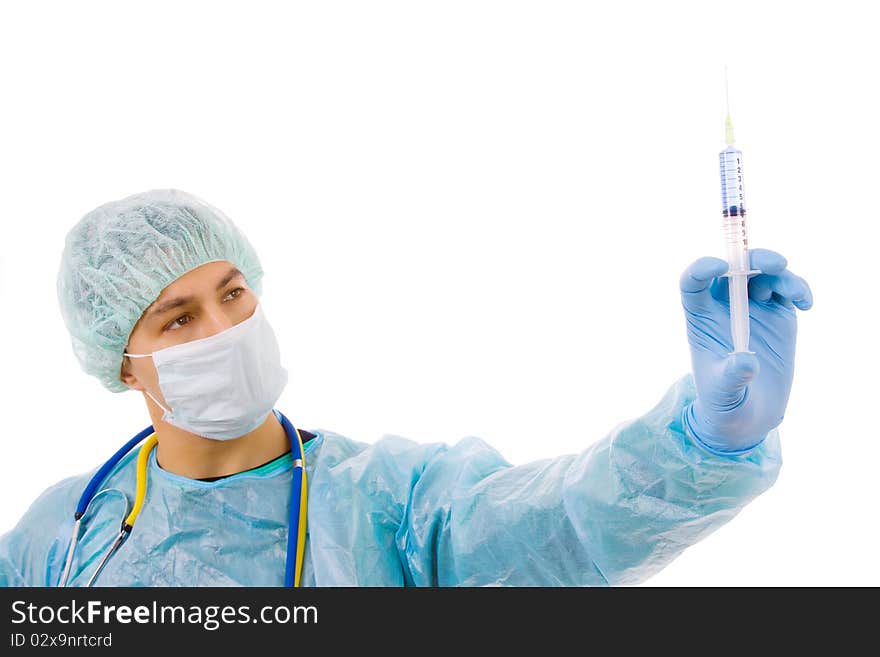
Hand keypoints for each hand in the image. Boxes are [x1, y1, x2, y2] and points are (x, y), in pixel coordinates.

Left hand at [679, 249, 812, 454]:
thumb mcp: (724, 394)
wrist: (749, 412)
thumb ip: (731, 377)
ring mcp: (752, 307)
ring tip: (796, 294)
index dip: (701, 269)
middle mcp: (724, 306)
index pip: (693, 284)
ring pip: (762, 273)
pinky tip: (806, 303)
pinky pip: (787, 289)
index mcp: (701, 319)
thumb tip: (746, 362)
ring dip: (780, 273)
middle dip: (752, 258)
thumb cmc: (724, 400)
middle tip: (775, 263)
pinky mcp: (776, 314)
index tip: (718, 266)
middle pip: (732, 268)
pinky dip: (798, 289)